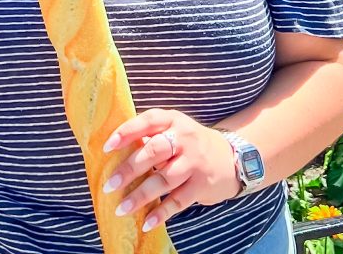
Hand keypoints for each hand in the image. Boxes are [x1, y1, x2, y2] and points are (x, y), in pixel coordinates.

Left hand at [101, 109, 240, 231]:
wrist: (234, 158)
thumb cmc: (190, 143)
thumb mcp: (174, 128)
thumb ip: (150, 135)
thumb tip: (115, 151)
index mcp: (173, 120)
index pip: (148, 121)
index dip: (127, 132)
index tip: (107, 148)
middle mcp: (185, 139)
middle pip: (154, 152)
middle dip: (129, 169)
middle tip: (109, 184)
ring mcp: (195, 163)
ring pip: (164, 180)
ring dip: (141, 196)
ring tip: (121, 208)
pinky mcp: (202, 185)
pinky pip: (178, 201)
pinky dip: (162, 213)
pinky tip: (146, 222)